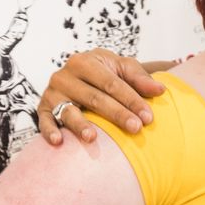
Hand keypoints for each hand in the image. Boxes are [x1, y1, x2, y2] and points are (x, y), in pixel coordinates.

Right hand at [37, 48, 165, 144]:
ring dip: (80, 125)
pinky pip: (44, 120)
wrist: (79, 75)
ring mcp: (52, 92)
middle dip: (116, 114)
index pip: (112, 83)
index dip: (131, 100)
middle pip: (94, 98)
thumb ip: (140, 79)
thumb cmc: (105, 73)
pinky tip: (59, 142)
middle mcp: (66, 75)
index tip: (148, 117)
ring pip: (69, 111)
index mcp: (86, 62)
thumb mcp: (122, 69)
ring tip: (92, 137)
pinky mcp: (43, 108)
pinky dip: (49, 131)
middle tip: (135, 129)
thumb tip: (161, 90)